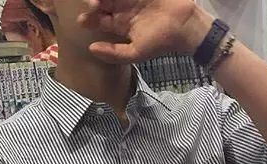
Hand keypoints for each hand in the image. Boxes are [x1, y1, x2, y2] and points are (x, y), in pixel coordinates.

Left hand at [77, 0, 212, 63]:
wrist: (184, 25)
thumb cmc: (160, 42)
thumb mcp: (136, 53)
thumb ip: (113, 53)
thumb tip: (90, 49)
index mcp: (119, 23)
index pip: (98, 19)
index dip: (88, 18)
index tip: (82, 20)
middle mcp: (123, 7)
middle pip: (101, 0)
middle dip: (92, 1)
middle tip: (91, 3)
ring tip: (97, 0)